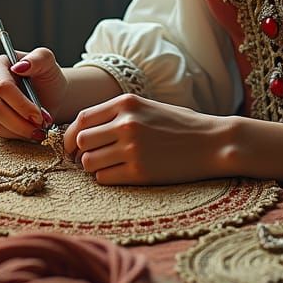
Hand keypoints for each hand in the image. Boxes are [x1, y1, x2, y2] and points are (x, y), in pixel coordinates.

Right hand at [0, 47, 68, 139]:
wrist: (52, 95)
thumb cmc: (49, 77)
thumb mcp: (49, 64)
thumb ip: (38, 59)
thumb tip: (18, 67)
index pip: (3, 87)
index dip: (21, 104)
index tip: (39, 115)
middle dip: (21, 121)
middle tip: (42, 126)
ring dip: (18, 130)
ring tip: (39, 130)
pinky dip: (12, 134)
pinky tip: (29, 132)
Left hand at [63, 94, 230, 184]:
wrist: (212, 142)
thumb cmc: (178, 125)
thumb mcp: (146, 107)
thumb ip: (116, 115)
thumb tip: (81, 132)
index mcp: (126, 103)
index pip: (81, 119)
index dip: (70, 135)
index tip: (72, 145)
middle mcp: (126, 124)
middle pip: (80, 142)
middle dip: (80, 153)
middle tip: (88, 159)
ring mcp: (132, 149)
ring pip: (89, 163)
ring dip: (93, 167)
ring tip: (109, 165)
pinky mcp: (140, 172)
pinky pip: (104, 179)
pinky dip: (107, 178)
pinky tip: (121, 173)